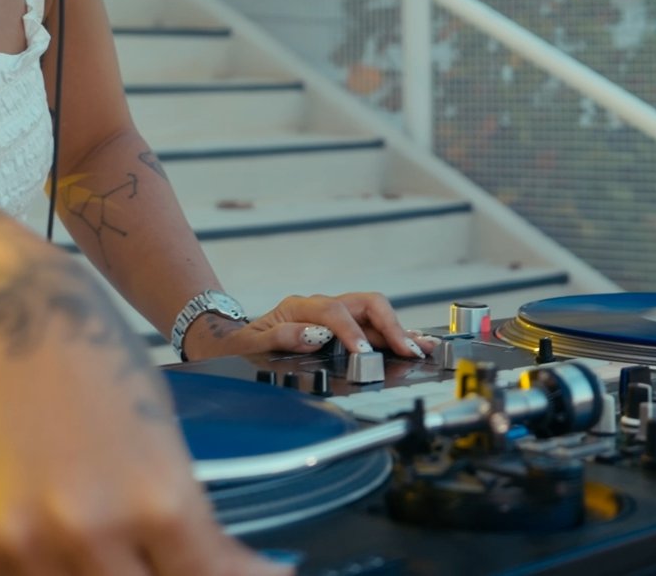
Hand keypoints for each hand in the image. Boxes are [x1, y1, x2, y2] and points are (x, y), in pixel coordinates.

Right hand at [0, 268, 291, 575]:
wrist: (21, 324)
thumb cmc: (105, 373)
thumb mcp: (169, 446)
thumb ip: (187, 526)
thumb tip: (214, 573)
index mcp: (159, 503)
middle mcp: (94, 530)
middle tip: (167, 556)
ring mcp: (31, 541)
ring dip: (105, 575)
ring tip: (114, 542)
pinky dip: (54, 568)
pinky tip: (61, 535)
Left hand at [181, 291, 432, 361]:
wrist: (232, 340)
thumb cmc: (240, 344)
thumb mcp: (247, 344)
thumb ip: (278, 337)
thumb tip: (312, 335)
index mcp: (298, 307)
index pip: (334, 313)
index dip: (351, 332)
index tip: (364, 352)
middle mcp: (321, 306)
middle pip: (365, 303)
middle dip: (390, 325)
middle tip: (408, 349)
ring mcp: (333, 315)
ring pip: (374, 314)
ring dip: (399, 330)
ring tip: (424, 347)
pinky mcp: (341, 328)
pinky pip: (371, 327)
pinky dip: (394, 336)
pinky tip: (413, 345)